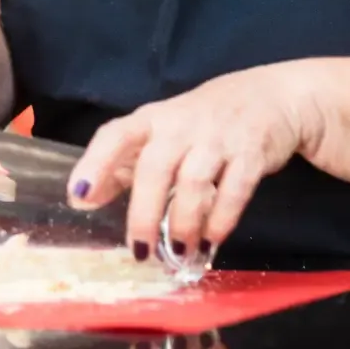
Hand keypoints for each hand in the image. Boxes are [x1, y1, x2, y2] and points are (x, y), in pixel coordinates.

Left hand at [68, 64, 323, 260]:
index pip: (115, 135)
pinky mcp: (251, 153)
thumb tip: (84, 199)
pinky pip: (234, 190)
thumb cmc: (203, 121)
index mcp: (152, 119)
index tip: (79, 197)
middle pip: (154, 167)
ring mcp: (217, 138)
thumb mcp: (161, 132)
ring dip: (183, 222)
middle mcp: (180, 125)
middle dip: (143, 212)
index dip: (95, 164)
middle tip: (139, 250)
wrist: (270, 96)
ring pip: (193, 182)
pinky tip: (213, 239)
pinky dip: (222, 219)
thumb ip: (125, 163)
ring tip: (178, 251)